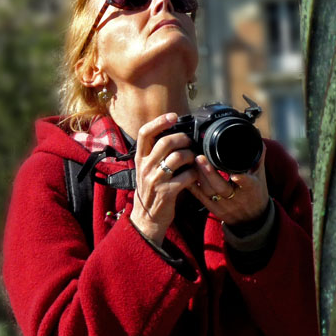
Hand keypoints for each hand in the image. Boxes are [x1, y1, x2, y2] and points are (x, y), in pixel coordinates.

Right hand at [130, 113, 197, 246]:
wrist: (147, 218)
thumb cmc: (151, 190)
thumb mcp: (147, 169)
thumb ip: (156, 153)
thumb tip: (174, 134)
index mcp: (140, 158)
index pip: (145, 133)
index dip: (159, 121)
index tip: (173, 116)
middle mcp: (145, 167)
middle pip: (165, 142)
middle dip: (182, 139)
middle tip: (190, 142)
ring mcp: (155, 180)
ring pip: (177, 157)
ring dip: (191, 156)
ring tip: (194, 159)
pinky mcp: (167, 192)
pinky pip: (186, 176)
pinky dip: (194, 173)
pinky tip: (195, 175)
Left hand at [189, 144, 269, 225]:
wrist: (252, 220)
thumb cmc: (256, 194)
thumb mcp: (260, 177)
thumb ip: (257, 157)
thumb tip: (256, 137)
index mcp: (251, 190)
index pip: (247, 184)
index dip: (242, 180)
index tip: (235, 175)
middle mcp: (236, 198)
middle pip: (221, 187)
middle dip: (209, 173)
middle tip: (200, 157)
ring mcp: (223, 205)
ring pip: (208, 191)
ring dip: (198, 176)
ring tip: (192, 161)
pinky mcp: (213, 209)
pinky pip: (199, 197)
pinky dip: (191, 185)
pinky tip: (186, 173)